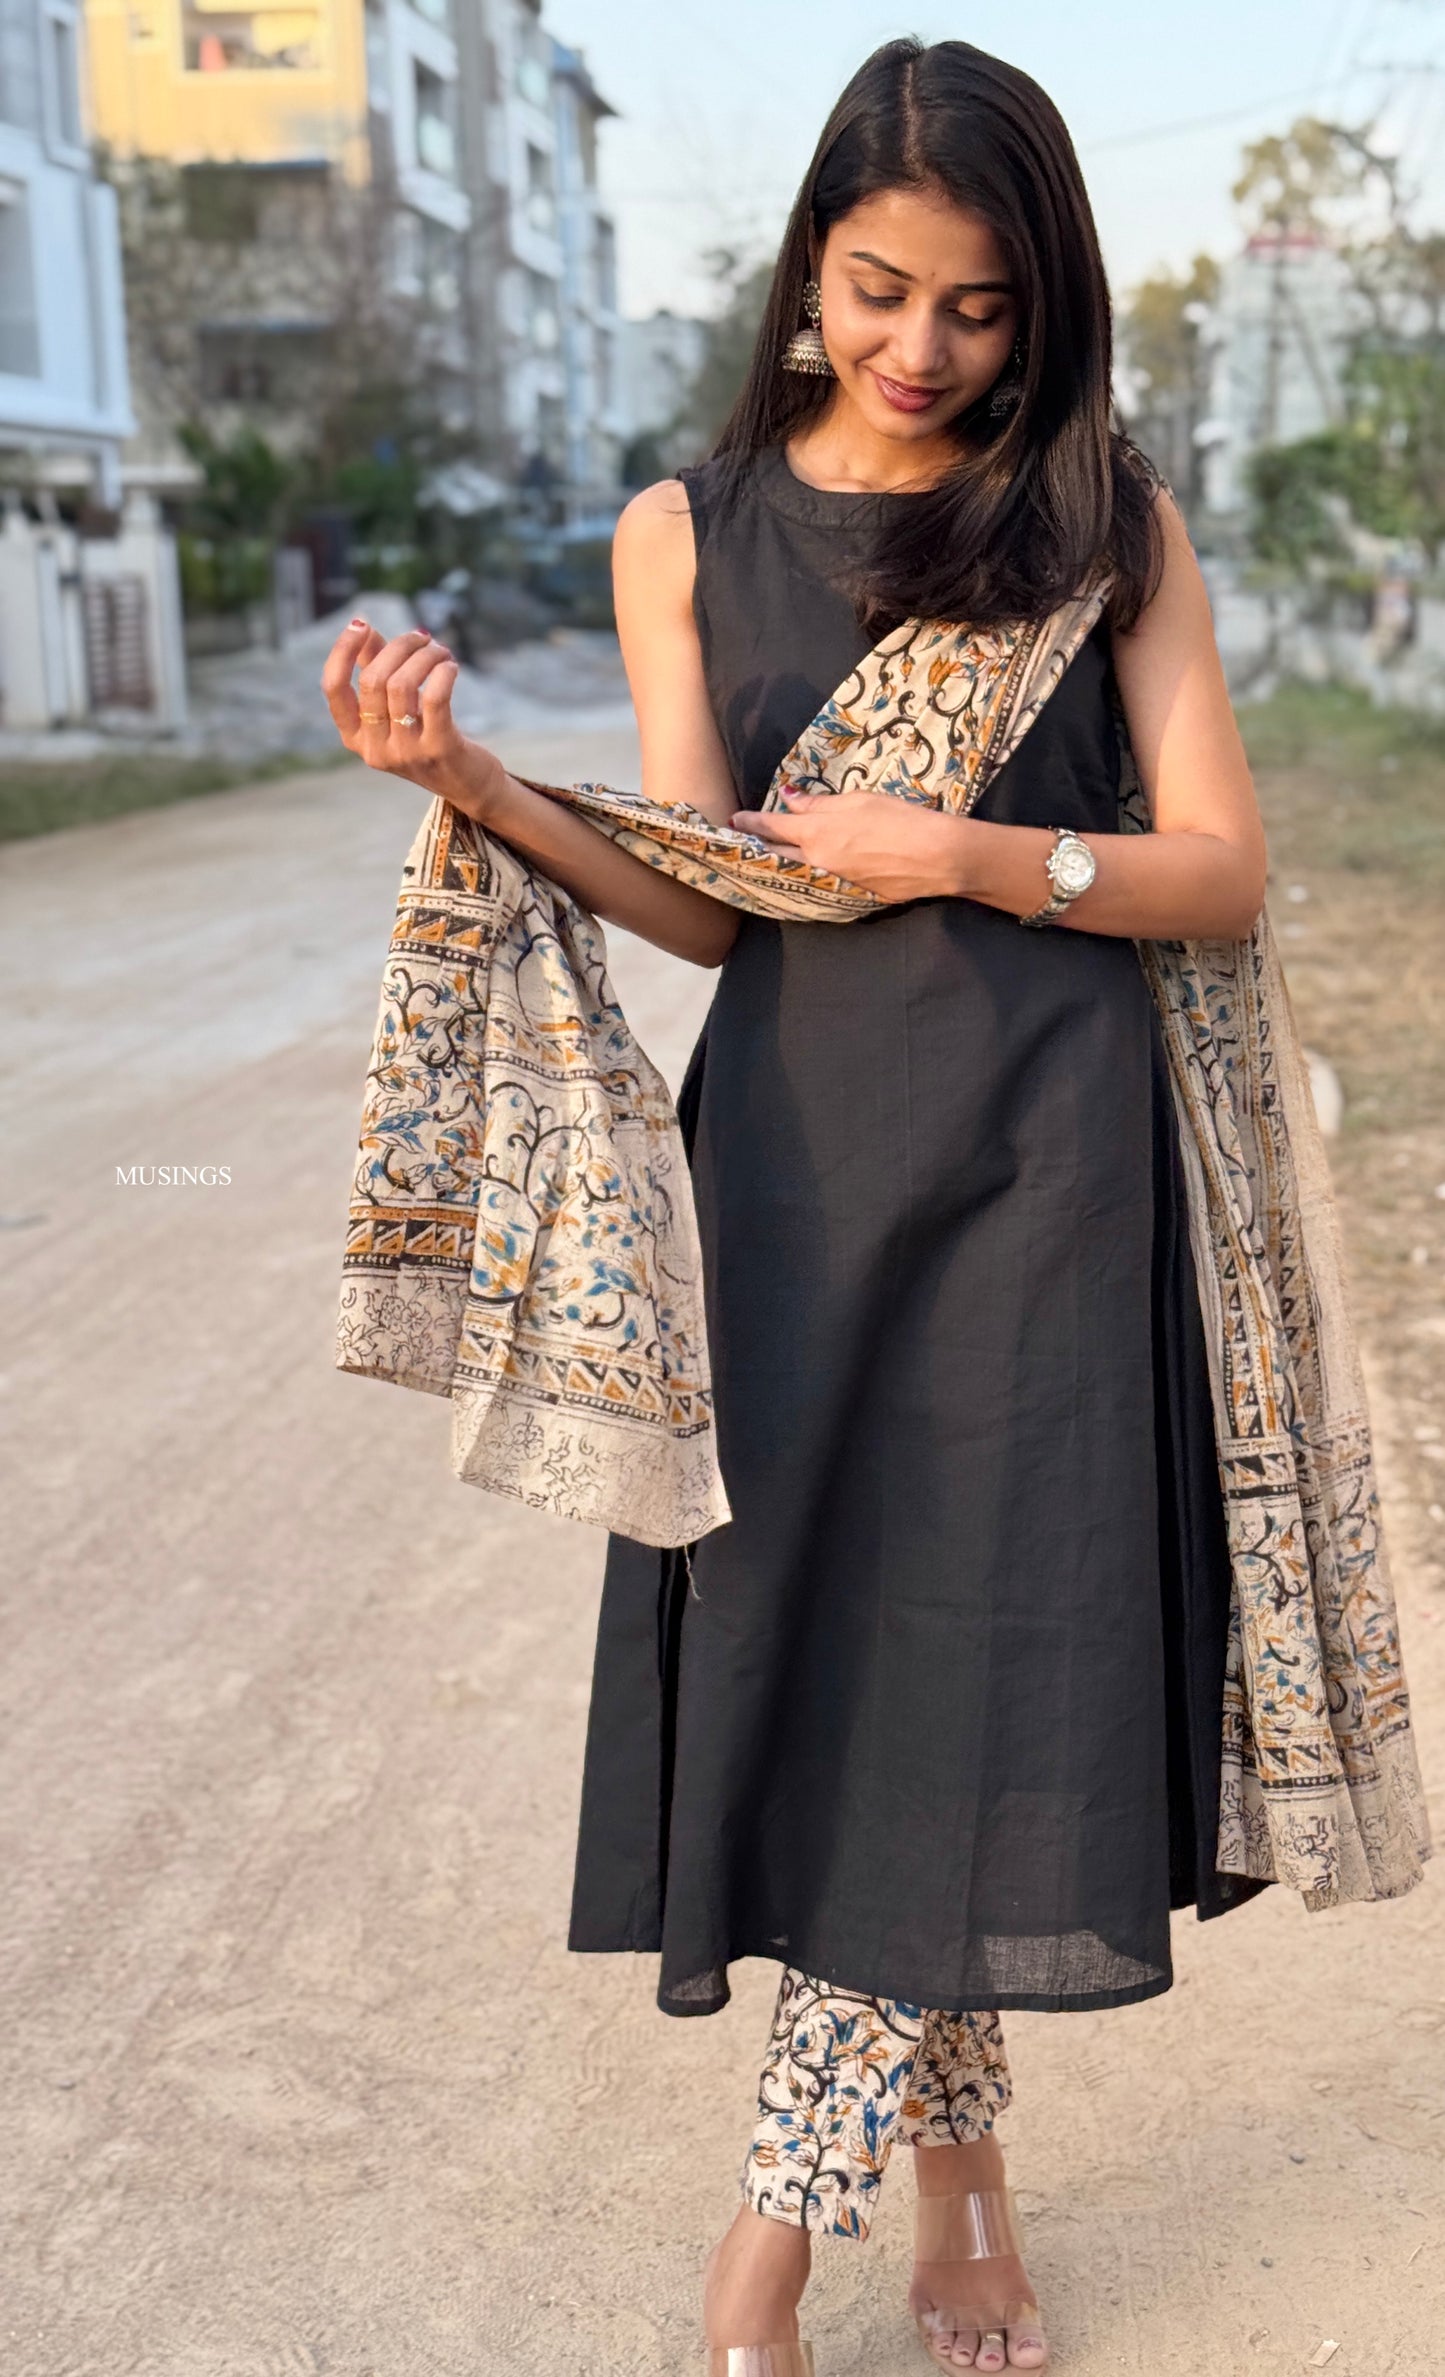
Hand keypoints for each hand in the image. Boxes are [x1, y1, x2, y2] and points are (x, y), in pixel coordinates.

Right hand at [319, 618, 508, 819]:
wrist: (469, 786)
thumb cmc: (428, 737)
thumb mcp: (395, 710)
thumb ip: (376, 670)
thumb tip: (364, 629)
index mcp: (355, 738)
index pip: (333, 688)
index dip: (342, 651)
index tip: (361, 624)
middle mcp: (374, 749)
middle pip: (373, 680)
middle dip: (399, 647)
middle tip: (422, 637)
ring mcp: (405, 753)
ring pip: (402, 685)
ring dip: (424, 656)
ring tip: (440, 651)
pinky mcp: (438, 750)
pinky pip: (434, 698)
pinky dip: (442, 672)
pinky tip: (450, 666)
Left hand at [731, 790, 969, 903]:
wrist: (936, 857)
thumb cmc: (900, 820)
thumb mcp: (859, 800)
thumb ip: (819, 803)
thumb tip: (790, 798)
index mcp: (817, 833)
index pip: (774, 826)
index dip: (752, 822)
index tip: (734, 819)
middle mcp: (817, 861)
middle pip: (775, 855)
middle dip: (754, 847)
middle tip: (736, 842)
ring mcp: (831, 882)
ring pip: (792, 872)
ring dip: (773, 865)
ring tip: (759, 857)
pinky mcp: (847, 896)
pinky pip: (813, 886)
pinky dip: (799, 879)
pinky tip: (795, 875)